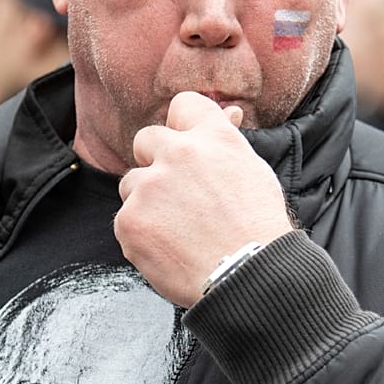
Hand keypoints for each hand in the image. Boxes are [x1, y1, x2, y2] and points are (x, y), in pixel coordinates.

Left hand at [115, 91, 294, 306]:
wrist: (249, 278)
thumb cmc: (258, 230)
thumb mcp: (253, 173)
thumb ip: (227, 142)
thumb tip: (226, 111)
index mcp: (214, 138)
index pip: (183, 105)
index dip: (182, 126)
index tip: (185, 146)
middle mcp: (179, 153)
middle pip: (146, 139)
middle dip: (156, 163)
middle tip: (179, 196)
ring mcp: (150, 186)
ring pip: (131, 183)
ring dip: (147, 202)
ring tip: (179, 231)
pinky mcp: (130, 219)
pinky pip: (125, 219)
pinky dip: (141, 235)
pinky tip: (169, 249)